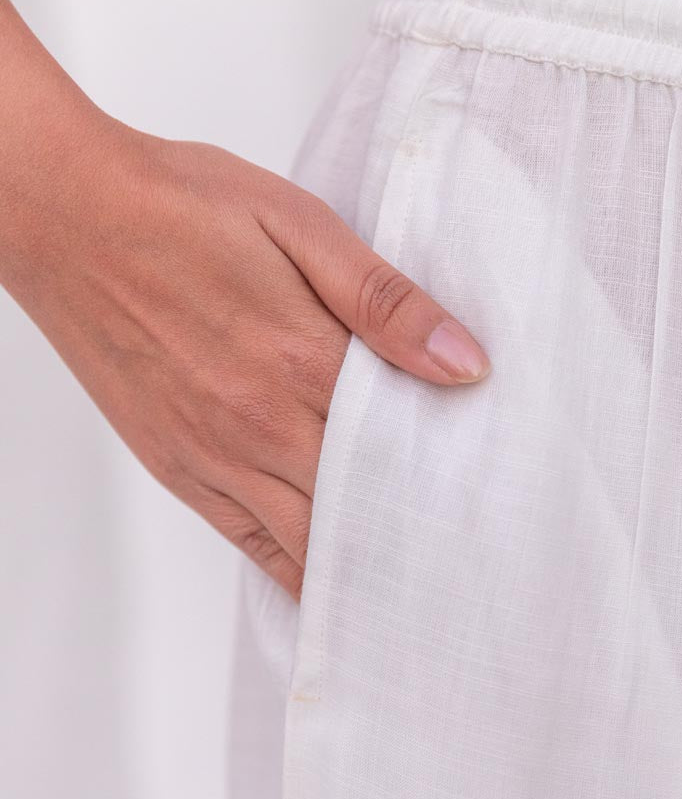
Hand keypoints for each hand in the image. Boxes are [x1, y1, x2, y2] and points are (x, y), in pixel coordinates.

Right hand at [1, 111, 489, 600]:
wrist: (68, 216)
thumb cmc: (184, 209)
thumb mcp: (299, 225)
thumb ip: (385, 301)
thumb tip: (465, 363)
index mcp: (302, 362)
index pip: (402, 452)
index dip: (452, 483)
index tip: (495, 507)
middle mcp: (262, 427)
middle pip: (364, 511)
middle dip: (418, 536)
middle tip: (471, 558)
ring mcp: (217, 459)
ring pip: (312, 546)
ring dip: (366, 568)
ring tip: (418, 589)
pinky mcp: (181, 473)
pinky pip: (254, 547)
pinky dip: (299, 573)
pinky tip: (336, 588)